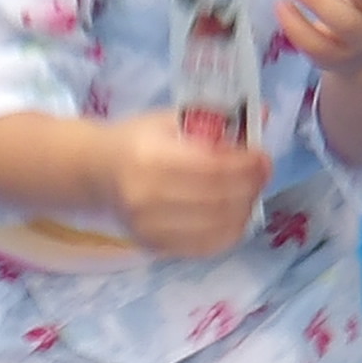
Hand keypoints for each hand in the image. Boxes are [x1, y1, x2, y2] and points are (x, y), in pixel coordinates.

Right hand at [101, 111, 271, 257]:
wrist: (97, 172)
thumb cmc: (138, 140)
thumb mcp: (172, 119)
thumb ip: (215, 121)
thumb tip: (264, 115)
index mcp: (150, 158)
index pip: (212, 168)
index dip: (245, 166)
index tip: (262, 157)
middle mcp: (147, 197)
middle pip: (218, 200)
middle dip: (250, 186)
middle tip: (261, 174)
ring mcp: (150, 228)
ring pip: (217, 226)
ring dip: (244, 208)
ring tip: (249, 192)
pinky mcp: (156, 247)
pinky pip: (207, 246)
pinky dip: (230, 230)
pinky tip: (234, 213)